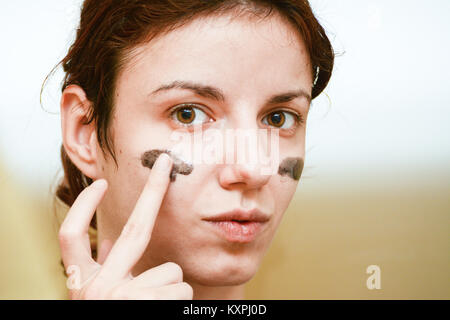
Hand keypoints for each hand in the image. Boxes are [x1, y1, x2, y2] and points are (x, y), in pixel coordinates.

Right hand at [58, 153, 192, 299]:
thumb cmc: (112, 317)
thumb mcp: (99, 296)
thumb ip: (104, 270)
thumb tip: (108, 244)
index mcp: (80, 282)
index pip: (71, 235)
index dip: (83, 207)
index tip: (100, 183)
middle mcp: (96, 289)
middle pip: (133, 229)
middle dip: (153, 191)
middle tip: (165, 161)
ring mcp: (122, 298)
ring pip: (171, 271)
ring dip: (171, 287)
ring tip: (158, 303)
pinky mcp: (149, 306)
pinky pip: (182, 289)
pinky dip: (179, 300)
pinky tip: (166, 309)